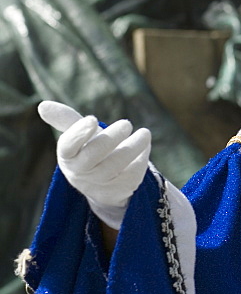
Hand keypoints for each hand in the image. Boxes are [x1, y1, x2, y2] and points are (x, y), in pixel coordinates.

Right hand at [38, 101, 151, 229]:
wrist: (105, 185)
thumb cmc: (91, 151)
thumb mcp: (80, 136)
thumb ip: (66, 120)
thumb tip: (42, 105)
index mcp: (68, 156)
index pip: (67, 146)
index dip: (79, 133)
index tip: (92, 119)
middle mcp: (81, 172)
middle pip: (93, 155)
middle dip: (111, 138)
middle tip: (126, 123)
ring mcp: (101, 183)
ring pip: (116, 164)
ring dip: (132, 146)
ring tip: (144, 133)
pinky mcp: (121, 188)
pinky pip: (133, 172)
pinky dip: (141, 157)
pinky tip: (144, 146)